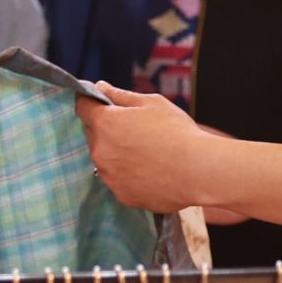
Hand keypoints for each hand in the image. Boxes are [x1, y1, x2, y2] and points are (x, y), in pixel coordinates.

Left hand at [76, 84, 210, 214]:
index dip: (91, 101)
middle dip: (107, 128)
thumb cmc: (177, 132)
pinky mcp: (122, 195)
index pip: (83, 106)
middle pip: (93, 134)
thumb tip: (101, 87)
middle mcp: (100, 151)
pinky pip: (118, 179)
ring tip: (148, 151)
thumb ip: (121, 95)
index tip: (102, 102)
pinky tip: (151, 169)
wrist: (198, 171)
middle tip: (136, 128)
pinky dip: (128, 174)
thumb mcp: (152, 103)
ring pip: (106, 159)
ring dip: (117, 153)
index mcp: (105, 123)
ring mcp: (110, 176)